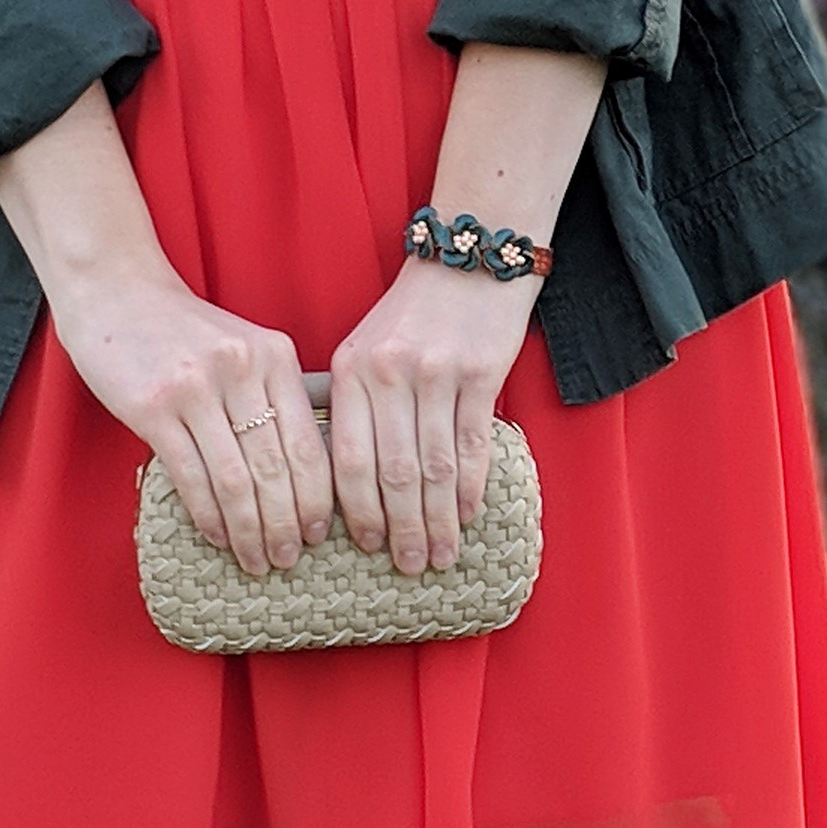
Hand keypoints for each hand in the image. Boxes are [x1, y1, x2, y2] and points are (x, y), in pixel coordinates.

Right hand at [51, 264, 335, 573]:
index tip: (319, 533)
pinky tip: (216, 537)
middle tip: (289, 560)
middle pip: (276, 468)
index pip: (308, 444)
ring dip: (249, 531)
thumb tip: (306, 473)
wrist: (117, 292)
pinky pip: (190, 476)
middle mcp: (241, 371)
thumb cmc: (184, 331)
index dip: (316, 498)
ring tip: (257, 561)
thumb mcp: (245, 347)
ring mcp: (196, 389)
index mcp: (274, 356)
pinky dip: (208, 515)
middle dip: (286, 525)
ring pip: (236, 480)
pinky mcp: (153, 407)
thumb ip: (274, 395)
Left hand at [326, 260, 537, 571]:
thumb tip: (344, 488)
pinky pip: (473, 444)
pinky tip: (468, 514)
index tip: (364, 546)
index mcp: (352, 371)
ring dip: (439, 519)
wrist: (468, 261)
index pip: (346, 458)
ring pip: (435, 466)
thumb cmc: (411, 316)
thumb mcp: (363, 349)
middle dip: (401, 529)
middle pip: (393, 472)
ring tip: (442, 554)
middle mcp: (390, 374)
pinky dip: (471, 486)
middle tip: (409, 566)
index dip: (356, 511)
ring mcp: (437, 374)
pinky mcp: (481, 373)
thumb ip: (351, 408)